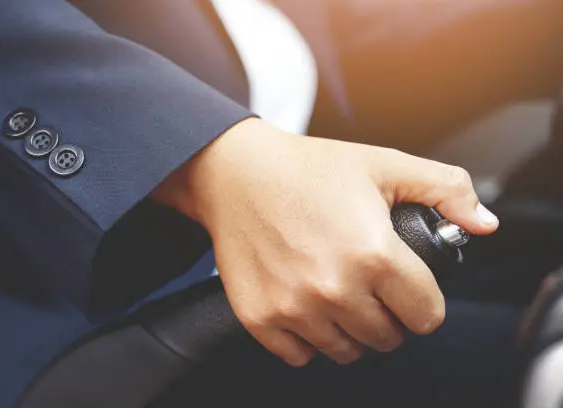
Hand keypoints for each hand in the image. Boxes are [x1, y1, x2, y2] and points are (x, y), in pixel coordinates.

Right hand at [152, 118, 498, 366]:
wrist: (236, 174)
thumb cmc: (308, 169)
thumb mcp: (384, 165)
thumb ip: (445, 190)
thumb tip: (484, 223)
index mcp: (375, 254)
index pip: (426, 316)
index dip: (423, 301)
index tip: (407, 288)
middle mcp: (335, 289)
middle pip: (388, 338)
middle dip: (387, 315)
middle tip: (369, 285)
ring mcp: (295, 308)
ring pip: (347, 351)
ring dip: (350, 329)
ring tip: (338, 293)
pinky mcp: (261, 318)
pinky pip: (300, 355)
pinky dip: (308, 338)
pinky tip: (306, 304)